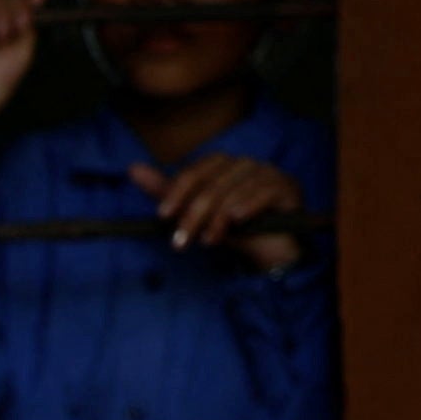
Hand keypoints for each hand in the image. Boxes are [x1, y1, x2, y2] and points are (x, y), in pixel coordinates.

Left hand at [132, 151, 308, 272]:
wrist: (268, 254)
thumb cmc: (231, 232)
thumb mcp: (195, 215)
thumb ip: (166, 193)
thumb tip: (132, 169)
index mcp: (223, 166)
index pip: (197, 170)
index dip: (177, 191)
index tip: (162, 215)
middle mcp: (246, 165)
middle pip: (214, 182)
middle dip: (194, 214)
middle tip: (181, 241)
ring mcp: (269, 173)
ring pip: (236, 189)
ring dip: (218, 218)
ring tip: (209, 241)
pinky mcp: (288, 187)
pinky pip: (265, 191)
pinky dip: (248, 205)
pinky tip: (237, 221)